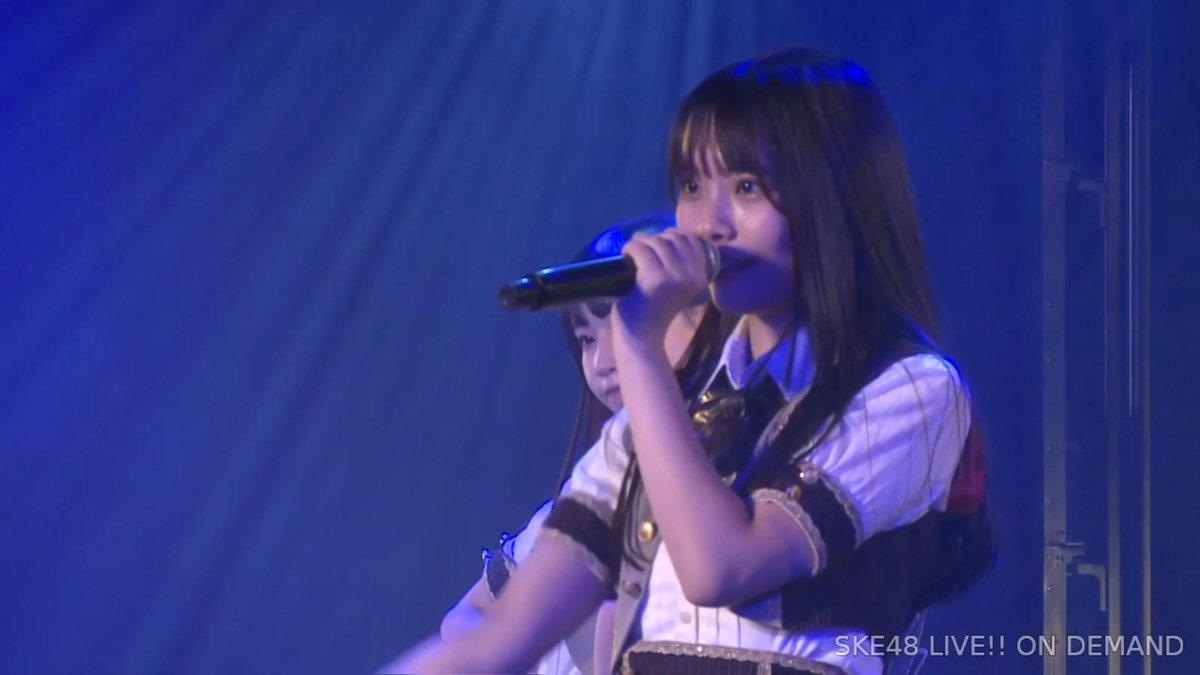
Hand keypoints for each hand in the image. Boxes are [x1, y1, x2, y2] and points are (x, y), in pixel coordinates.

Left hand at [613, 230, 710, 346]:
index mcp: (700, 277)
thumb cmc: (655, 310)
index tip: (656, 246)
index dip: (670, 236)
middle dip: (654, 240)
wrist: (641, 336)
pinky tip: (625, 257)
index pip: (690, 240)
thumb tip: (667, 235)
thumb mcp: (678, 286)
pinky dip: (630, 249)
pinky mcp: (654, 279)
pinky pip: (640, 249)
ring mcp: (673, 276)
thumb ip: (680, 264)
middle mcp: (691, 275)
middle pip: (671, 238)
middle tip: (641, 253)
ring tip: (633, 256)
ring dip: (640, 244)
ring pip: (655, 242)